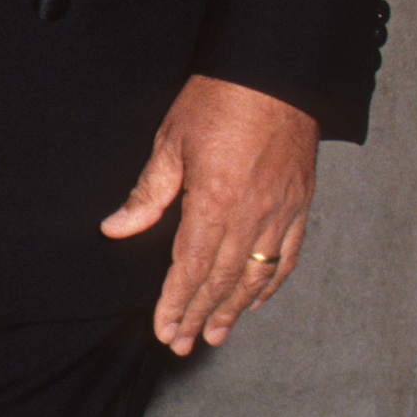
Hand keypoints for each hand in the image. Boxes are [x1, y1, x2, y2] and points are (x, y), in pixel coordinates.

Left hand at [101, 74, 318, 356]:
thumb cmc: (219, 100)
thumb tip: (116, 229)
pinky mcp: (301, 203)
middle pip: (222, 281)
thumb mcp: (171, 141)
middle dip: (199, 316)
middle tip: (183, 344)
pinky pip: (287, 255)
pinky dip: (271, 283)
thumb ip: (147, 193)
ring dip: (234, 310)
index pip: (191, 268)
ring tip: (215, 334)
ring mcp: (281, 212)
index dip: (175, 304)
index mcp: (214, 202)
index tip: (164, 330)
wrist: (275, 72)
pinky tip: (257, 299)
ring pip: (256, 276)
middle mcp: (251, 215)